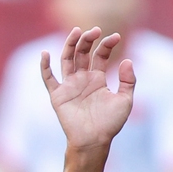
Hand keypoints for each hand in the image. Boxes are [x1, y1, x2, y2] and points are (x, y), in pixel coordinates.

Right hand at [39, 26, 134, 151]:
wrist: (94, 141)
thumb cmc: (110, 124)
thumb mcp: (125, 100)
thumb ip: (128, 80)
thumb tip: (127, 60)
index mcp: (98, 78)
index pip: (100, 55)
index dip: (107, 44)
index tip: (116, 37)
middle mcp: (83, 79)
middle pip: (82, 52)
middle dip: (88, 40)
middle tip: (95, 30)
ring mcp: (69, 85)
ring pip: (67, 59)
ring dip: (70, 44)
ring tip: (77, 31)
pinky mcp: (58, 95)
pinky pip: (48, 78)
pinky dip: (44, 66)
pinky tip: (45, 53)